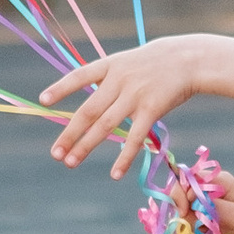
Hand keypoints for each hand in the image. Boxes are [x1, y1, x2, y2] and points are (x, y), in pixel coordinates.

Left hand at [41, 34, 208, 171]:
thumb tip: (91, 107)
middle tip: (55, 153)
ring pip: (105, 126)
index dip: (61, 88)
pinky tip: (115, 174)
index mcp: (111, 65)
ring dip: (86, 146)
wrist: (190, 59)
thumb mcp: (129, 61)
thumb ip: (110, 80)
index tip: (43, 101)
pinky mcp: (152, 109)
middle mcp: (119, 80)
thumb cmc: (157, 62)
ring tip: (70, 163)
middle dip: (70, 133)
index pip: (79, 76)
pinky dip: (124, 157)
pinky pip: (135, 138)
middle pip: (88, 111)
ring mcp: (135, 95)